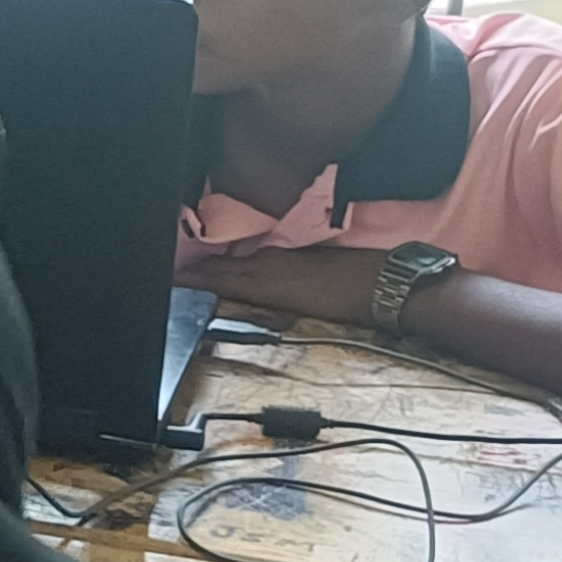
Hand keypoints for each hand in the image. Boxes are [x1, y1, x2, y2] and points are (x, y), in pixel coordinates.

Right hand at [174, 242, 387, 326]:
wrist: (390, 285)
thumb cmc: (349, 300)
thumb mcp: (300, 304)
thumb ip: (265, 294)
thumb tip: (232, 286)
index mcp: (267, 274)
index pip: (218, 276)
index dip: (192, 278)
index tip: (170, 278)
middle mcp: (272, 261)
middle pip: (225, 266)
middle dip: (197, 270)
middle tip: (175, 273)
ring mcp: (288, 257)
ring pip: (242, 261)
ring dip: (218, 266)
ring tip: (198, 272)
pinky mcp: (303, 258)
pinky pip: (259, 259)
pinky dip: (241, 264)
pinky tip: (241, 269)